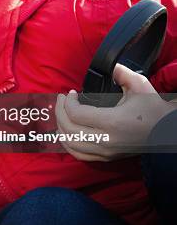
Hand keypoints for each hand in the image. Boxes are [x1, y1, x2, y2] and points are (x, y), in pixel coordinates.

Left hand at [55, 64, 175, 161]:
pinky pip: (78, 154)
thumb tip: (110, 66)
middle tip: (61, 100)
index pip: (76, 114)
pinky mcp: (106, 158)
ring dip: (60, 127)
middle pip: (68, 128)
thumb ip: (122, 73)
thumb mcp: (140, 85)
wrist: (167, 132)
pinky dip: (67, 143)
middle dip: (59, 111)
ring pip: (70, 143)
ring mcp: (105, 152)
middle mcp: (106, 140)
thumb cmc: (153, 108)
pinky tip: (65, 131)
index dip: (68, 102)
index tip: (71, 93)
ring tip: (62, 113)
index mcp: (112, 122)